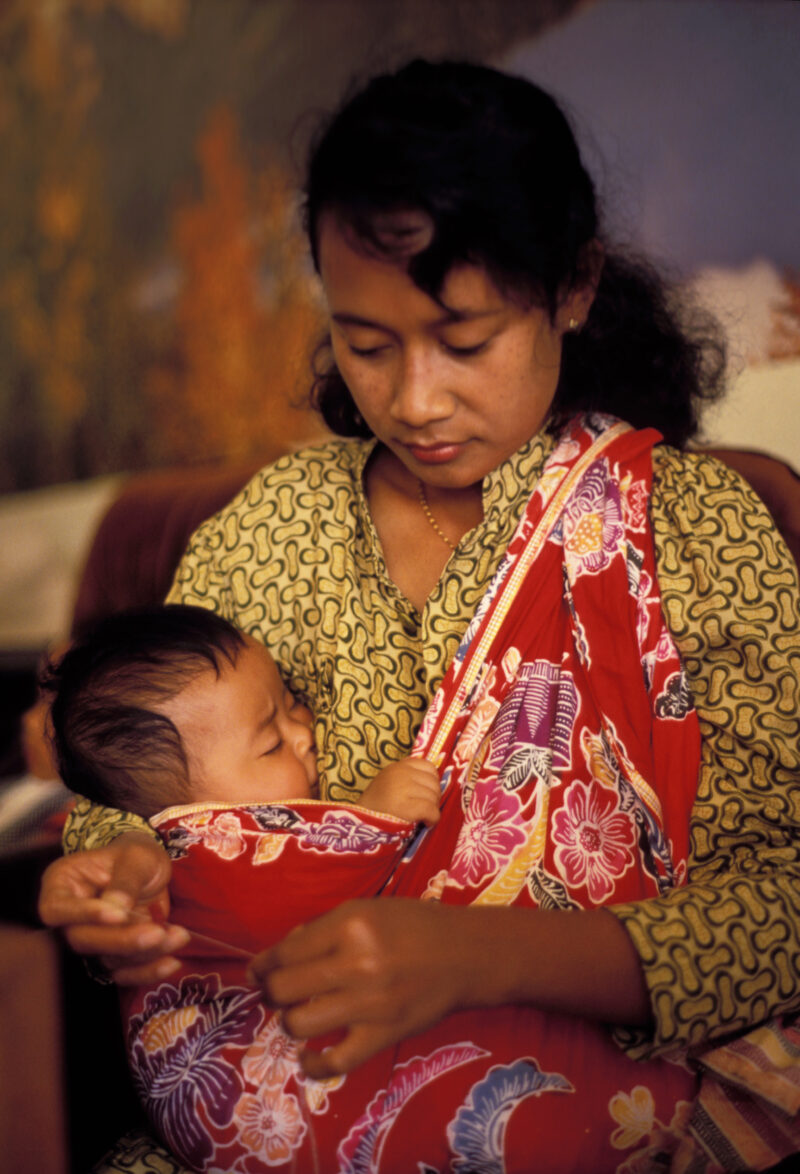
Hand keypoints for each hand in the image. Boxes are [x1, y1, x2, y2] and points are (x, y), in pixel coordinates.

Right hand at [38, 831, 188, 983]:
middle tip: (158, 933)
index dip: (85, 915)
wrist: (149, 869)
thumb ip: (126, 879)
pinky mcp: (111, 955)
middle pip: (83, 940)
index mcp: (62, 885)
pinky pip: (123, 973)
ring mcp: (90, 939)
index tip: (119, 915)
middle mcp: (69, 918)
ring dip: (145, 954)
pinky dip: (147, 972)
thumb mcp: (136, 856)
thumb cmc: (136, 856)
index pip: (57, 909)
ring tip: (178, 936)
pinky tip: (172, 962)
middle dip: (123, 940)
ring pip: (106, 958)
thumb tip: (116, 907)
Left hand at [248, 901, 651, 1078]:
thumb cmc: (414, 925)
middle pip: (284, 988)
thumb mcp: (368, 909)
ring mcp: (370, 1002)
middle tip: (276, 993)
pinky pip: (335, 1061)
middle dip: (270, 993)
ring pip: (299, 1024)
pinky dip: (313, 1065)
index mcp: (350, 924)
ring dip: (289, 1022)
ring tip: (297, 1016)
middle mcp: (356, 962)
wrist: (465, 954)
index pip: (285, 951)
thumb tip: (282, 951)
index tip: (257, 972)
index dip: (262, 965)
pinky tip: (308, 1057)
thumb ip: (324, 928)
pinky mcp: (384, 1034)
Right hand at [359, 757, 440, 825]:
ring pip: (434, 797)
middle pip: (434, 783)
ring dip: (432, 809)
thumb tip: (436, 783)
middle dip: (433, 797)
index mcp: (397, 767)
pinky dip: (433, 819)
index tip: (425, 794)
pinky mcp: (406, 806)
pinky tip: (426, 823)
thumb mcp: (389, 784)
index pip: (428, 767)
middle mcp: (400, 774)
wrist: (358, 825)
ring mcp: (403, 788)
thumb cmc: (375, 808)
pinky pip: (432, 810)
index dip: (431, 782)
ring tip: (422, 817)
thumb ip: (408, 778)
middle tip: (425, 809)